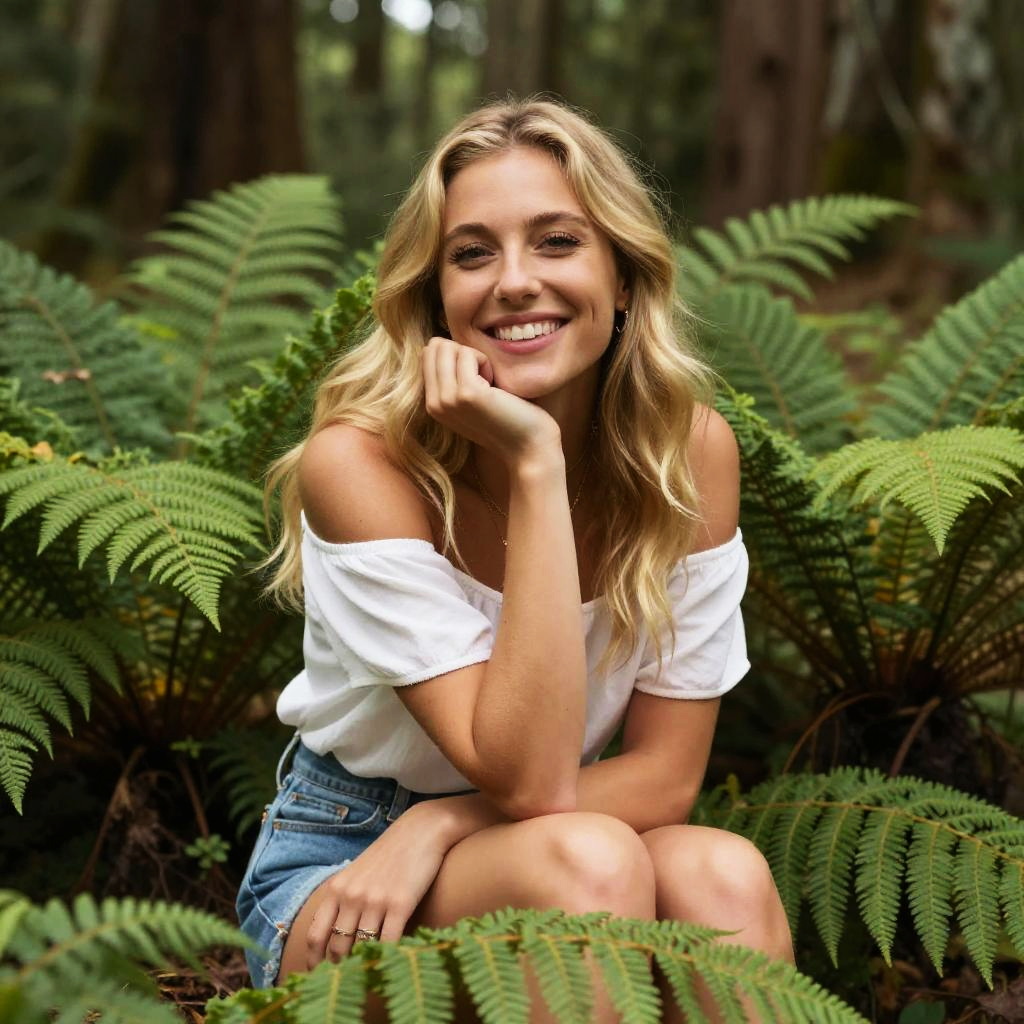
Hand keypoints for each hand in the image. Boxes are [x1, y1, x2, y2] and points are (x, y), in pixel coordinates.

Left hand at [303, 800, 451, 967]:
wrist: (421, 831)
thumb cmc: (389, 854)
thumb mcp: (357, 873)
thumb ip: (344, 900)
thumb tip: (336, 937)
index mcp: (338, 888)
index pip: (316, 934)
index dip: (314, 961)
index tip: (317, 975)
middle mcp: (352, 895)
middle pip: (337, 947)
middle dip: (339, 967)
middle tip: (346, 979)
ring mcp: (376, 900)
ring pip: (361, 947)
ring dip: (362, 965)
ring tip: (365, 975)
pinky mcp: (401, 903)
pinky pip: (389, 942)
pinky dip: (387, 956)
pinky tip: (389, 962)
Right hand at [421, 336, 560, 465]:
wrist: (528, 447)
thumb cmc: (508, 418)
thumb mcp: (470, 398)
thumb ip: (451, 377)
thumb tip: (439, 344)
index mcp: (432, 404)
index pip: (428, 353)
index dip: (456, 355)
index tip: (477, 378)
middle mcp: (434, 404)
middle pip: (435, 347)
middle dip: (463, 353)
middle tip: (484, 379)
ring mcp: (447, 400)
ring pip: (447, 347)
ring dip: (474, 357)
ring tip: (489, 384)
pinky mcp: (466, 394)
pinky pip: (467, 354)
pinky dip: (486, 361)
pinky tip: (496, 387)